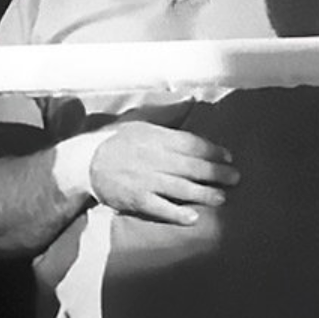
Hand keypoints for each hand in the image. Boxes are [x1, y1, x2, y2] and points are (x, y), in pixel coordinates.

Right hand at [80, 120, 237, 223]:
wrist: (83, 163)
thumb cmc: (113, 141)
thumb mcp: (138, 121)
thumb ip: (166, 115)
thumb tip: (190, 100)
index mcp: (155, 137)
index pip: (191, 144)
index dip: (212, 151)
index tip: (228, 156)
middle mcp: (153, 158)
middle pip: (191, 166)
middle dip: (216, 172)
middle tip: (235, 178)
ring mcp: (145, 180)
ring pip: (181, 188)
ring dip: (204, 193)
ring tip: (221, 198)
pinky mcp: (135, 199)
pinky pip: (160, 208)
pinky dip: (177, 213)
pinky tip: (193, 217)